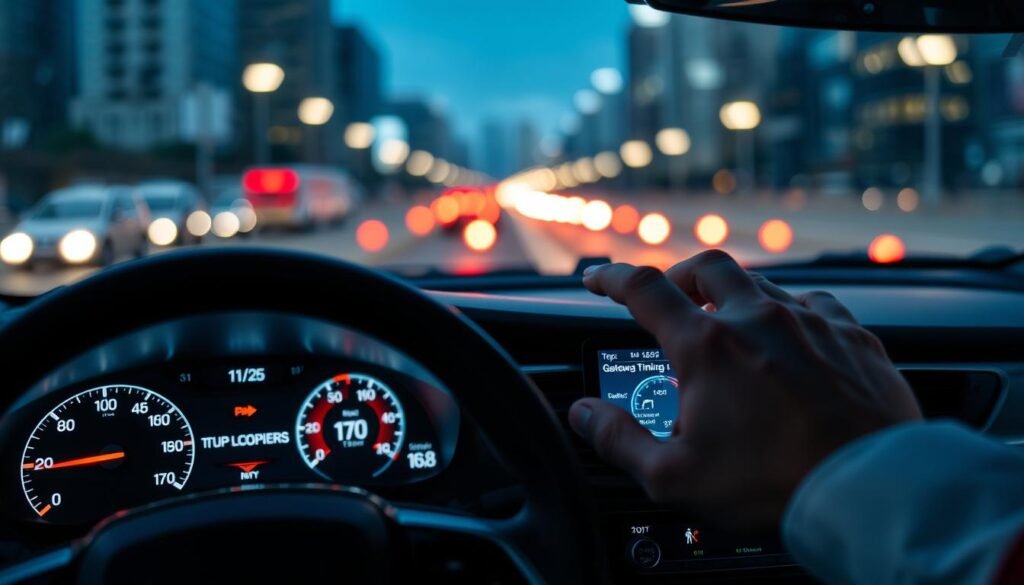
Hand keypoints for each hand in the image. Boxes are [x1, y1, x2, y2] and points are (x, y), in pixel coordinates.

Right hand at [569, 250, 921, 530]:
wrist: (872, 492)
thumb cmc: (773, 484)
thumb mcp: (674, 477)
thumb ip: (619, 440)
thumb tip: (584, 415)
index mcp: (708, 347)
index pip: (643, 290)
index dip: (610, 278)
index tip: (596, 279)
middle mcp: (759, 320)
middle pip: (707, 269)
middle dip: (680, 275)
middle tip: (670, 296)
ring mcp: (811, 324)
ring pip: (763, 284)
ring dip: (736, 297)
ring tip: (730, 326)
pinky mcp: (854, 338)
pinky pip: (816, 305)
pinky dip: (792, 313)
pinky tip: (793, 338)